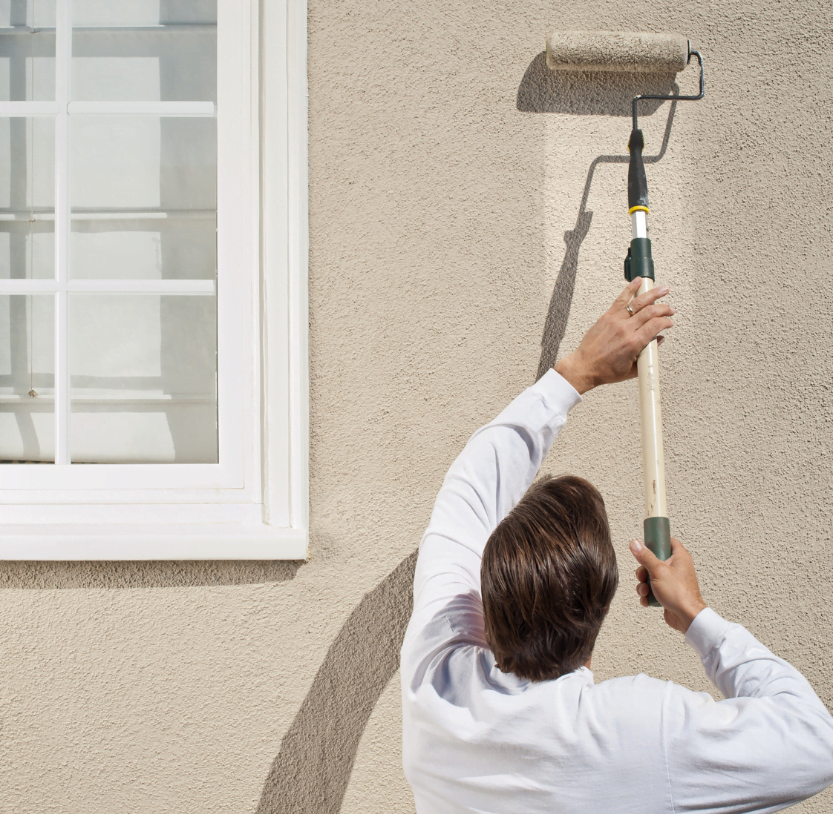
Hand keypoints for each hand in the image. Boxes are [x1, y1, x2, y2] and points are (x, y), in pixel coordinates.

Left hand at [554, 277, 674, 393]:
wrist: (584, 366)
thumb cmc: (605, 370)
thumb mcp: (632, 369)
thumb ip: (649, 355)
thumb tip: (658, 341)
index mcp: (634, 343)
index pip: (657, 325)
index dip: (666, 321)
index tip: (669, 322)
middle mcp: (626, 329)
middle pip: (651, 311)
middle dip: (664, 309)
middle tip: (670, 310)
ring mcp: (616, 321)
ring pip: (638, 302)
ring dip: (653, 294)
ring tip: (664, 290)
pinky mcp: (607, 316)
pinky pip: (621, 299)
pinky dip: (630, 288)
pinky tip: (638, 281)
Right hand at [630, 537, 706, 633]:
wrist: (686, 617)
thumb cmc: (679, 593)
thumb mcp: (658, 570)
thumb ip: (645, 556)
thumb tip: (635, 544)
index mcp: (679, 557)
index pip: (668, 541)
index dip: (656, 542)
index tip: (646, 545)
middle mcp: (677, 567)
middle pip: (654, 560)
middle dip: (644, 570)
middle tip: (643, 575)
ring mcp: (672, 580)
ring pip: (651, 576)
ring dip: (644, 584)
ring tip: (645, 591)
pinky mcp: (668, 592)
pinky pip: (653, 589)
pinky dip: (648, 594)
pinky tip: (647, 599)